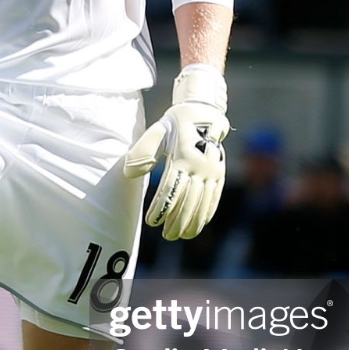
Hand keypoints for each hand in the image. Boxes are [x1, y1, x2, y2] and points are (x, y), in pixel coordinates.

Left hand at [124, 64, 228, 240]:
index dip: (161, 208)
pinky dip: (207, 213)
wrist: (204, 113)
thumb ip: (143, 151)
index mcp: (182, 157)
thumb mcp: (156, 131)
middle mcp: (200, 166)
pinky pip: (214, 198)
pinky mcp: (219, 173)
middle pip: (188, 201)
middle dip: (177, 221)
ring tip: (181, 236)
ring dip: (192, 222)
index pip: (170, 190)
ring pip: (202, 203)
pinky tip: (199, 225)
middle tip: (166, 235)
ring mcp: (212, 171)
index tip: (152, 222)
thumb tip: (129, 173)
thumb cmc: (174, 123)